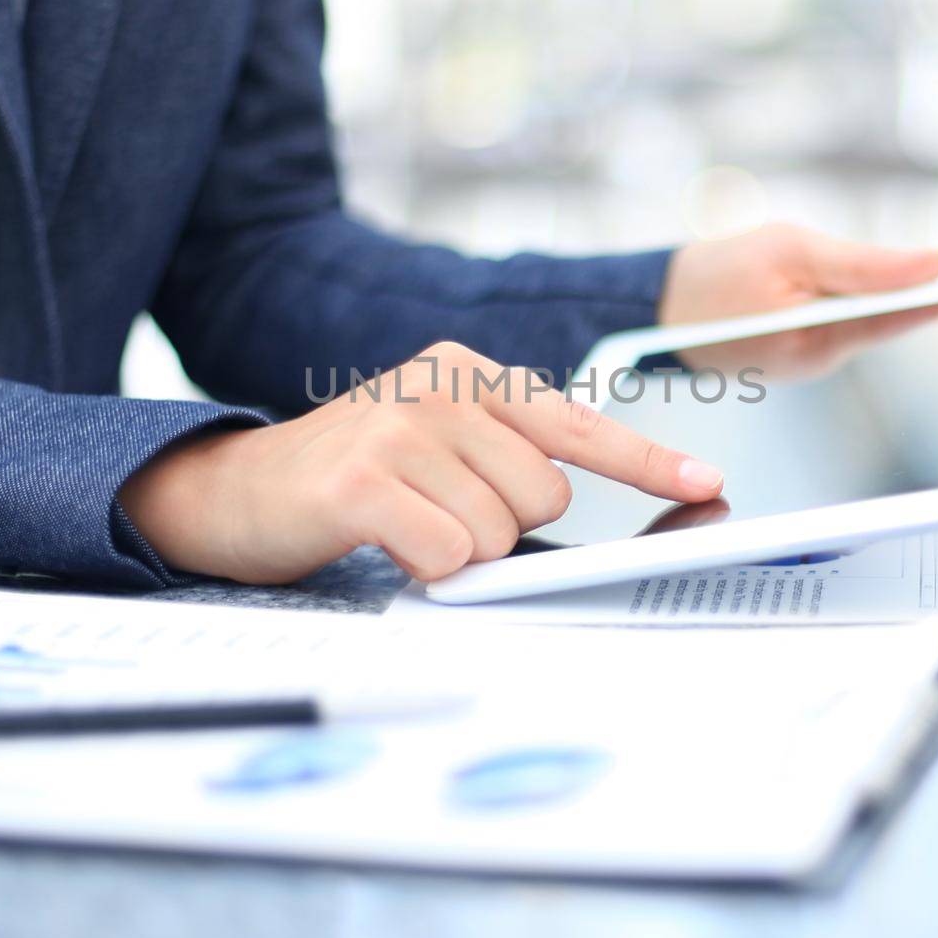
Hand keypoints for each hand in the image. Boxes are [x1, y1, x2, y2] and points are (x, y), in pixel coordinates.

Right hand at [118, 342, 724, 584]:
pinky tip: (380, 538)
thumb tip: (583, 502)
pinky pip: (446, 553)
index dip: (647, 459)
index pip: (575, 422)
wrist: (232, 490)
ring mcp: (398, 428)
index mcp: (465, 372)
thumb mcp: (433, 443)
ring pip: (499, 531)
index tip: (706, 481)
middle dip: (503, 524)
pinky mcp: (362, 481)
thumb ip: (505, 457)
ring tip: (402, 522)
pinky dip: (422, 565)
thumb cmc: (350, 476)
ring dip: (456, 548)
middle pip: (546, 495)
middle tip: (437, 512)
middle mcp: (437, 385)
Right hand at [658, 224, 937, 370]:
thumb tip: (935, 265)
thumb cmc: (719, 272)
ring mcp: (806, 364)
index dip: (937, 296)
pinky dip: (834, 299)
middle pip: (882, 319)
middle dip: (895, 285)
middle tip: (914, 258)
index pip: (900, 316)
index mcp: (819, 341)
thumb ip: (865, 263)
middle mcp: (819, 362)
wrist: (656, 308)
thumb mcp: (792, 249)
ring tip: (823, 264)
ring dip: (859, 288)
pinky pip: (832, 323)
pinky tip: (811, 285)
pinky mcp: (795, 357)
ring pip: (858, 319)